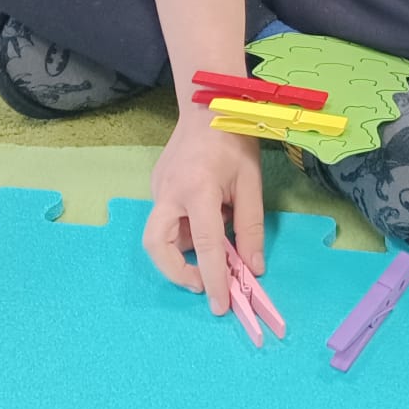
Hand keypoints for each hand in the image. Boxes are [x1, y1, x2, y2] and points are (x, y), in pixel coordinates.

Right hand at [142, 111, 265, 313]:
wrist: (207, 103)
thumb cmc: (235, 139)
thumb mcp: (251, 183)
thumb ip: (250, 227)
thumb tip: (253, 268)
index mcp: (197, 189)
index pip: (204, 245)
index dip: (213, 278)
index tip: (219, 305)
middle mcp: (169, 191)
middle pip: (155, 245)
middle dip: (175, 272)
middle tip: (202, 283)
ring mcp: (158, 188)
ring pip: (160, 234)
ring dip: (183, 249)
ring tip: (212, 244)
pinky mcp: (157, 185)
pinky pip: (166, 218)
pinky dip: (184, 230)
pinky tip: (207, 218)